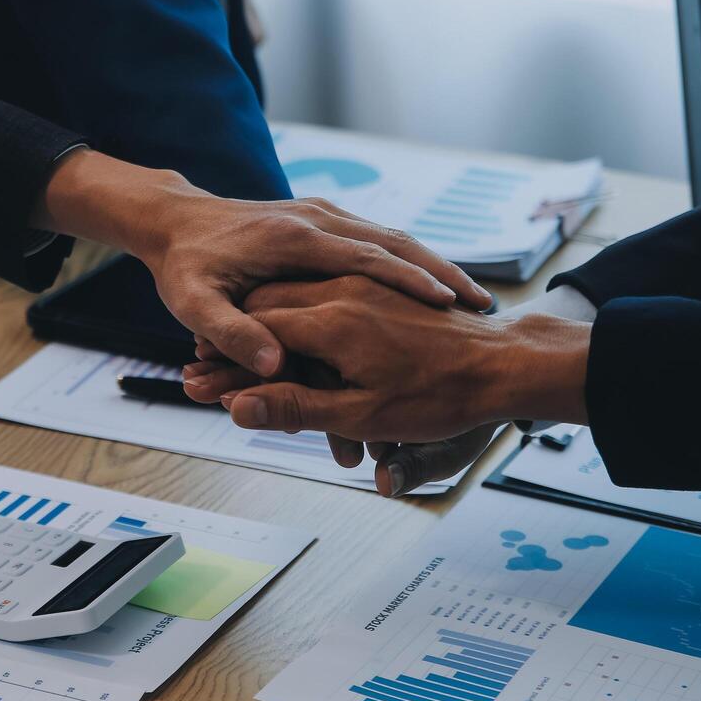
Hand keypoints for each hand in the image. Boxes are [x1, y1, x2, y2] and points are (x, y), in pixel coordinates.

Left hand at [35, 152, 490, 376]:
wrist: (174, 220)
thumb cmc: (184, 267)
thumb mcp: (195, 304)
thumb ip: (231, 333)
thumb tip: (271, 366)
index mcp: (293, 238)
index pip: (365, 257)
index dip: (408, 280)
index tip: (449, 303)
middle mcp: (317, 220)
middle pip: (394, 243)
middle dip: (439, 272)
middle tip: (481, 303)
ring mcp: (323, 217)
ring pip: (393, 239)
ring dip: (433, 266)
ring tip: (473, 298)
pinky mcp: (324, 223)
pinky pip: (379, 241)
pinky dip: (412, 261)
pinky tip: (436, 287)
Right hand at [184, 276, 589, 441]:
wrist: (504, 364)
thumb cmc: (438, 396)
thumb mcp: (361, 415)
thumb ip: (295, 408)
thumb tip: (236, 408)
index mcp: (329, 319)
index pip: (254, 331)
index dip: (221, 360)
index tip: (196, 380)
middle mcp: (340, 289)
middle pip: (267, 310)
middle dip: (235, 346)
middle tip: (202, 375)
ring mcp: (360, 284)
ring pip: (294, 300)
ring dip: (265, 332)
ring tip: (237, 365)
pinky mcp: (378, 290)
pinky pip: (325, 295)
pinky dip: (301, 322)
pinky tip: (293, 348)